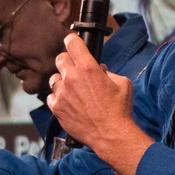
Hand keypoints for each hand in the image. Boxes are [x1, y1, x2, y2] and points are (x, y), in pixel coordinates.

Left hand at [48, 33, 149, 174]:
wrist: (110, 134)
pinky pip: (51, 97)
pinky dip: (58, 98)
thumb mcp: (122, 83)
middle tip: (75, 68)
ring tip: (72, 89)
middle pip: (60, 58)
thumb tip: (99, 70)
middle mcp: (71, 77)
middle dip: (68, 61)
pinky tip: (68, 102)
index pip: (72, 43)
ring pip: (54, 78)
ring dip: (62, 81)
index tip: (72, 42)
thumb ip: (107, 71)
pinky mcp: (57, 107)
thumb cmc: (119, 109)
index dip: (72, 40)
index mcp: (88, 67)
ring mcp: (62, 93)